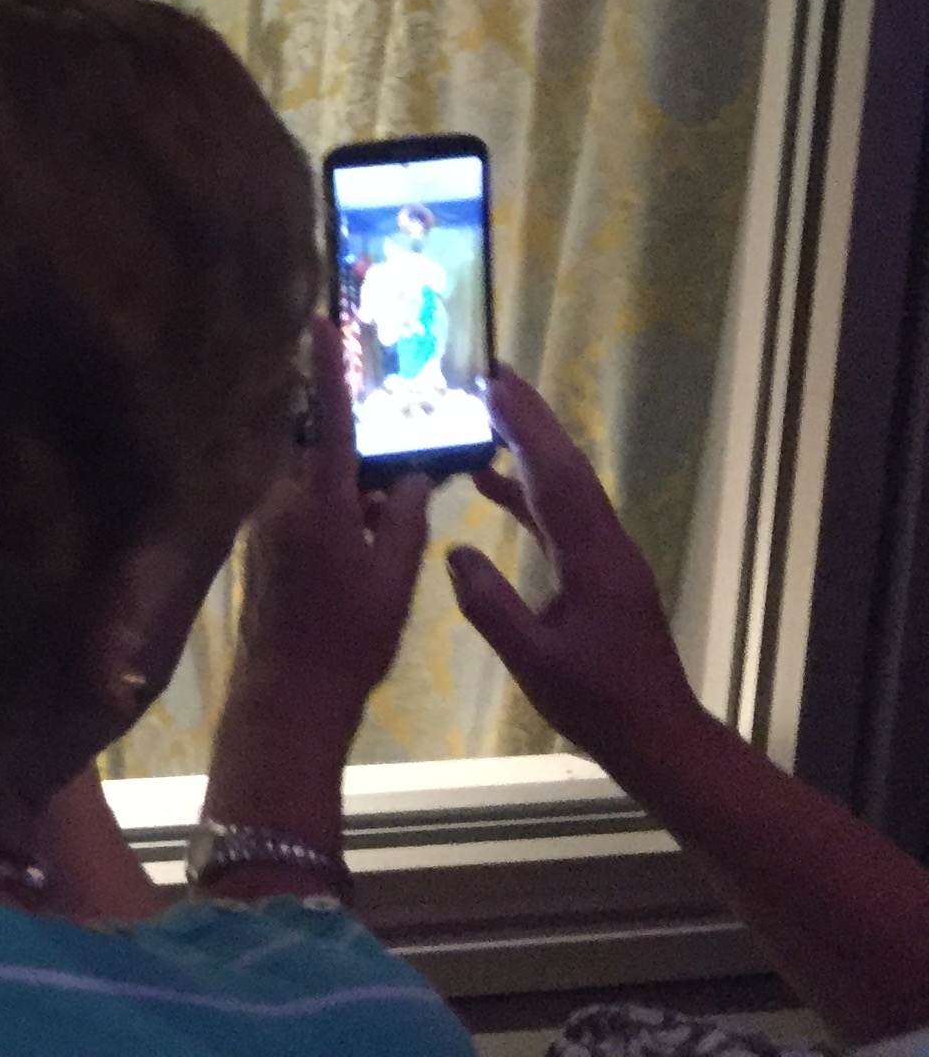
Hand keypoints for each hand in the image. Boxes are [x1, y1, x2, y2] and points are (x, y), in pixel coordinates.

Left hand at [231, 318, 434, 731]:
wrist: (288, 691)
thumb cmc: (350, 638)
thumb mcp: (394, 577)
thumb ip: (403, 518)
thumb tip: (409, 473)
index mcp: (319, 503)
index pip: (328, 420)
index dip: (328, 368)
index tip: (322, 319)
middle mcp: (282, 501)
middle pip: (318, 447)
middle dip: (354, 439)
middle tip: (392, 430)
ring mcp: (266, 522)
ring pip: (310, 479)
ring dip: (345, 479)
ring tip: (386, 495)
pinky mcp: (261, 543)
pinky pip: (300, 504)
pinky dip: (331, 504)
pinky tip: (362, 530)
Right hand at [445, 364, 713, 774]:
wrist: (659, 738)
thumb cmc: (598, 704)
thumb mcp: (532, 660)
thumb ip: (490, 604)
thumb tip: (454, 552)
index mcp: (592, 559)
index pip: (555, 476)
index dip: (525, 426)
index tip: (494, 381)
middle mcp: (606, 546)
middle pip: (567, 468)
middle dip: (529, 419)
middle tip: (487, 375)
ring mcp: (607, 560)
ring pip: (567, 488)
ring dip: (529, 449)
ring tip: (483, 415)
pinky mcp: (602, 576)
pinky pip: (562, 516)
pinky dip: (528, 492)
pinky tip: (493, 486)